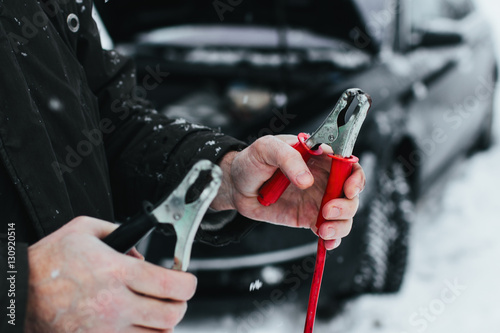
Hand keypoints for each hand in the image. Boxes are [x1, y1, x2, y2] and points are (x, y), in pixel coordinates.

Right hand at [25, 216, 196, 332]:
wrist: (18, 294)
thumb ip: (121, 233)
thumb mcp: (85, 229)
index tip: (185, 278)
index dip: (189, 282)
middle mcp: (116, 304)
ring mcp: (107, 329)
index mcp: (117, 273)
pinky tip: (139, 324)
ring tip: (154, 309)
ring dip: (162, 321)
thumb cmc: (49, 262)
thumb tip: (140, 254)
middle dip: (179, 303)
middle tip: (172, 294)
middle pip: (172, 314)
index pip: (172, 285)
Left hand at [212, 135, 364, 249]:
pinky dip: (333, 238)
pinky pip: (329, 230)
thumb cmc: (251, 161)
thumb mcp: (266, 148)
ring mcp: (318, 199)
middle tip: (327, 210)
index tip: (349, 189)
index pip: (348, 163)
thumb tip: (307, 180)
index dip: (355, 177)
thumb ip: (288, 158)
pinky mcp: (309, 218)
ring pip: (345, 214)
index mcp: (318, 157)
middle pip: (351, 193)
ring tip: (322, 229)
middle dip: (347, 205)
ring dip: (341, 224)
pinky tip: (326, 242)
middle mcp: (323, 178)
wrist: (236, 186)